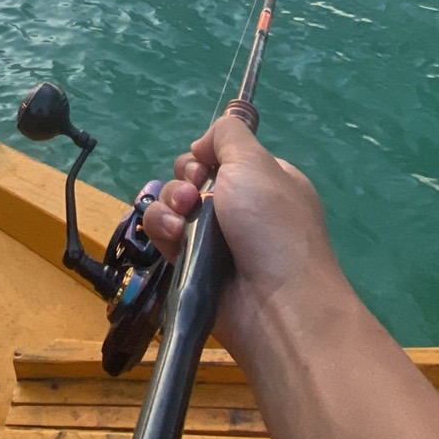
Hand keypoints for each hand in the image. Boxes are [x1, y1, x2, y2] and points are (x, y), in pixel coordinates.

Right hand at [140, 113, 342, 350]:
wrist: (275, 302)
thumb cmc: (272, 225)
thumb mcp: (256, 163)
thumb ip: (229, 136)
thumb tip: (205, 143)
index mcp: (265, 181)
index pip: (223, 156)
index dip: (208, 154)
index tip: (207, 162)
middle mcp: (241, 208)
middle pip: (193, 177)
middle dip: (186, 178)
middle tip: (196, 192)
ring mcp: (217, 240)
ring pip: (174, 205)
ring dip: (170, 203)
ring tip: (183, 216)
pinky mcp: (193, 266)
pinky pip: (165, 237)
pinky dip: (163, 231)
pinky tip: (173, 236)